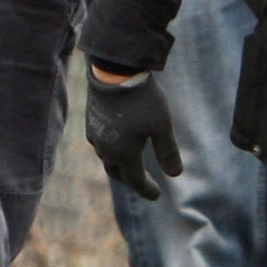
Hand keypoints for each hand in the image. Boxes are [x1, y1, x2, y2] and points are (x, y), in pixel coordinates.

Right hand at [86, 69, 182, 199]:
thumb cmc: (142, 99)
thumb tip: (175, 175)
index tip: (157, 195)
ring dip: (119, 165)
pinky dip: (110, 150)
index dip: (147, 189)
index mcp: (123, 154)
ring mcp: (95, 134)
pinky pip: (99, 144)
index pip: (135, 180)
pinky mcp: (90, 120)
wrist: (113, 71)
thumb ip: (168, 152)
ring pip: (106, 158)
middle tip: (144, 183)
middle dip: (131, 181)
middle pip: (117, 173)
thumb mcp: (162, 126)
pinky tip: (116, 142)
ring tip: (130, 164)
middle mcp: (106, 149)